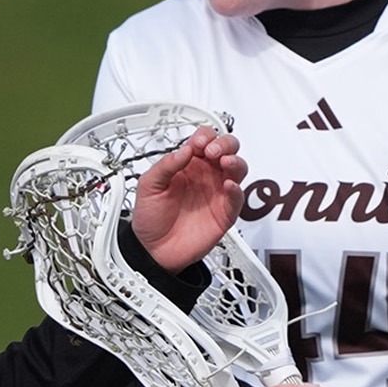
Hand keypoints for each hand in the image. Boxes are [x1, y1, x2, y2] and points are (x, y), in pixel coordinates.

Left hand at [129, 127, 248, 271]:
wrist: (154, 249)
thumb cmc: (151, 218)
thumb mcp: (149, 185)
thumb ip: (166, 165)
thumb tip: (184, 150)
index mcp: (188, 165)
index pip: (204, 140)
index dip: (205, 137)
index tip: (197, 144)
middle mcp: (206, 175)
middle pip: (227, 149)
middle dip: (225, 144)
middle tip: (213, 151)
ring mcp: (217, 192)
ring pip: (238, 169)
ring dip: (235, 161)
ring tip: (225, 162)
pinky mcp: (225, 212)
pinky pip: (237, 197)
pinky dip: (236, 189)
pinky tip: (228, 186)